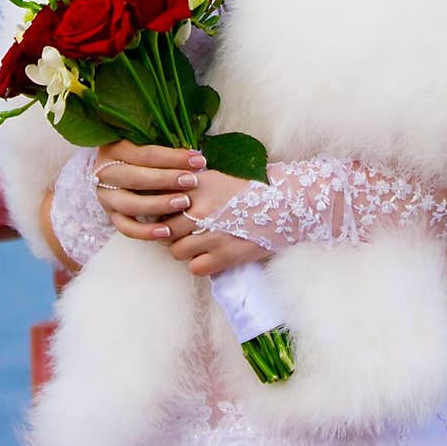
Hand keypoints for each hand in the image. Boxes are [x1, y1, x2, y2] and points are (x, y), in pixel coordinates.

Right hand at [91, 141, 206, 234]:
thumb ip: (166, 152)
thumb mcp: (148, 146)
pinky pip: (126, 228)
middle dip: (167, 180)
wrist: (117, 171)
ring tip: (184, 203)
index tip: (199, 161)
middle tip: (192, 181)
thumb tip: (195, 158)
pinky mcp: (110, 215)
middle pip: (136, 178)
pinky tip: (166, 231)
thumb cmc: (143, 156)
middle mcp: (105, 173)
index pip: (146, 154)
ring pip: (130, 204)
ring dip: (159, 205)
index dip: (174, 158)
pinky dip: (145, 232)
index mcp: (114, 149)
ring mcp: (106, 196)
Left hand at [135, 166, 269, 277]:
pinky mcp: (224, 256)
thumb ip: (191, 183)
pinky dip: (200, 264)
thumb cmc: (250, 191)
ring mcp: (212, 233)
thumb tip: (164, 191)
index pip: (160, 201)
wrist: (286, 206)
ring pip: (176, 251)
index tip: (167, 214)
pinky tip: (210, 255)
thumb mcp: (218, 177)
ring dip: (184, 249)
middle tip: (181, 232)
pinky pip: (194, 268)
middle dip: (169, 233)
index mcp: (198, 184)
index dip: (161, 211)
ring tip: (197, 244)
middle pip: (164, 228)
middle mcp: (201, 208)